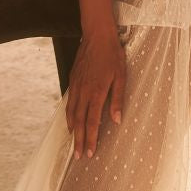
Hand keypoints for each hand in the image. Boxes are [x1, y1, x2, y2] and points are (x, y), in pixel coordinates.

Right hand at [66, 26, 126, 159]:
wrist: (97, 35)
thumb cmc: (112, 54)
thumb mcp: (121, 76)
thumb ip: (118, 99)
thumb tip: (117, 120)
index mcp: (96, 92)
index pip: (91, 122)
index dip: (90, 139)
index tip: (89, 153)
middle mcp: (83, 91)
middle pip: (78, 121)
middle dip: (78, 140)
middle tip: (78, 156)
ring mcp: (76, 85)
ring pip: (71, 112)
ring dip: (72, 129)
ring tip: (73, 142)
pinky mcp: (73, 79)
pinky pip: (69, 101)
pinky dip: (68, 114)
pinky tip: (70, 119)